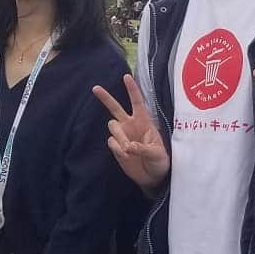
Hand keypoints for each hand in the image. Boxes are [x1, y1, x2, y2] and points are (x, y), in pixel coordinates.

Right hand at [93, 75, 169, 191]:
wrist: (152, 177)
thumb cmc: (159, 161)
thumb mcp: (157, 154)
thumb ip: (143, 149)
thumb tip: (129, 146)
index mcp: (144, 121)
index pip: (137, 102)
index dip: (132, 89)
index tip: (126, 77)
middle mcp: (131, 124)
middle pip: (115, 107)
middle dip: (105, 97)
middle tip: (95, 88)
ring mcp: (122, 135)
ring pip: (112, 125)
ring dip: (120, 137)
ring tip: (129, 150)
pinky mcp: (116, 146)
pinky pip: (111, 141)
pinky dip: (117, 148)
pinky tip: (126, 155)